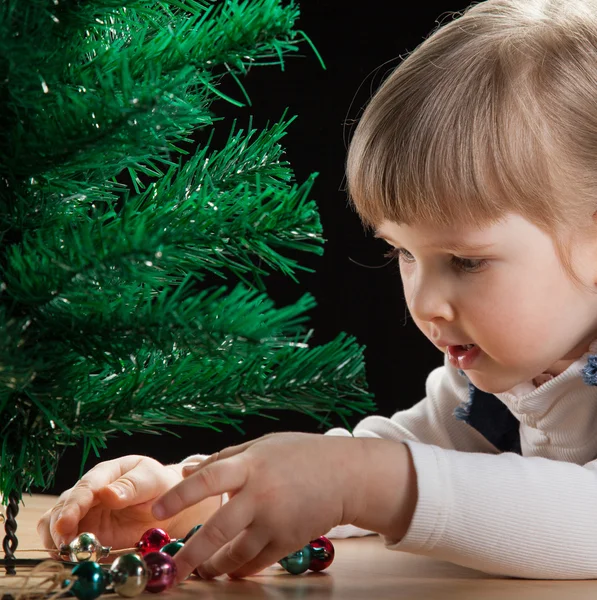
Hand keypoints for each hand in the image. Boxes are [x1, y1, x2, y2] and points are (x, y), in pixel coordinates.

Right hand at [37, 455, 185, 553]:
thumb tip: (106, 493)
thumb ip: (131, 486)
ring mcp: (83, 512)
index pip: (85, 487)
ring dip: (56, 540)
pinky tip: (72, 558)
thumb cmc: (160, 487)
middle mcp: (89, 491)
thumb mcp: (151, 482)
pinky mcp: (83, 532)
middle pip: (63, 507)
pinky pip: (62, 541)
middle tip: (67, 547)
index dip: (73, 506)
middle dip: (60, 527)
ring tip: (69, 554)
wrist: (167, 507)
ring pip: (53, 523)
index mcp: (106, 473)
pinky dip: (61, 550)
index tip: (65, 524)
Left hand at [152, 432, 415, 580]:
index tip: (157, 512)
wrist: (346, 475)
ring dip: (214, 567)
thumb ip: (224, 457)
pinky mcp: (289, 541)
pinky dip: (240, 568)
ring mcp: (276, 521)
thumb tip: (186, 470)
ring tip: (200, 571)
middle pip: (217, 529)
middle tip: (168, 571)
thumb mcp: (262, 446)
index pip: (208, 479)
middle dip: (189, 553)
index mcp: (251, 464)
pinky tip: (230, 570)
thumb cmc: (300, 455)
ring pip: (236, 554)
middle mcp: (261, 494)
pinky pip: (257, 562)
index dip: (180, 496)